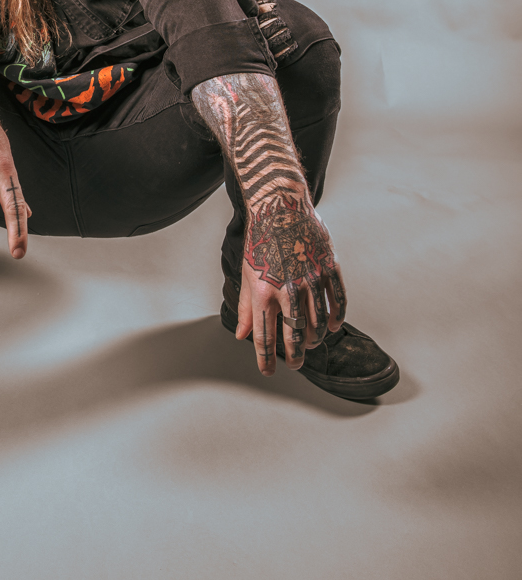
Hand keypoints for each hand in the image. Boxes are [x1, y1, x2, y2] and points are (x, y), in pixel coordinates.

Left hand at [235, 190, 346, 374]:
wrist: (281, 208)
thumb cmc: (260, 241)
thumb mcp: (247, 275)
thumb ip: (247, 308)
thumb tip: (242, 335)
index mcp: (263, 292)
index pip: (264, 336)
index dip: (266, 360)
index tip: (268, 372)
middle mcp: (288, 289)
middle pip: (294, 336)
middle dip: (294, 356)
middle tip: (294, 363)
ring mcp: (311, 279)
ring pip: (318, 323)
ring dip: (315, 339)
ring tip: (310, 344)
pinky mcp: (328, 268)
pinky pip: (337, 302)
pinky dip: (336, 319)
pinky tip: (331, 327)